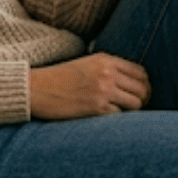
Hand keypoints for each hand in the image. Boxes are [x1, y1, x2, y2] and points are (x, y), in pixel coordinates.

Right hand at [29, 53, 150, 119]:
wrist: (34, 88)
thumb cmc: (57, 78)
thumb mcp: (85, 65)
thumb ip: (107, 69)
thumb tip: (131, 84)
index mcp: (105, 60)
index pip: (141, 72)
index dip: (144, 85)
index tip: (138, 93)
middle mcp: (107, 73)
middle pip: (143, 89)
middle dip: (142, 99)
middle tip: (133, 107)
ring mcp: (103, 90)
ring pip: (136, 103)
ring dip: (131, 110)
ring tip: (119, 112)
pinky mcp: (96, 108)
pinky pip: (120, 115)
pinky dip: (115, 118)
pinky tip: (103, 116)